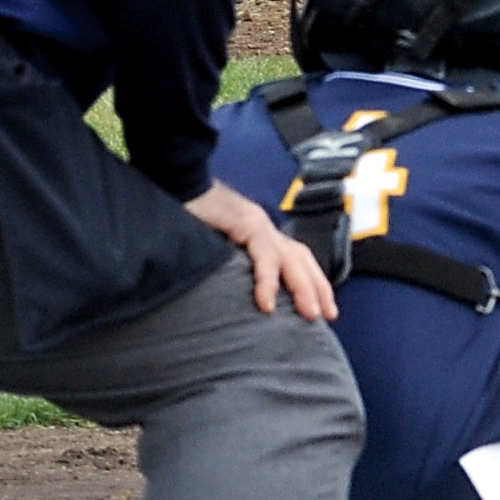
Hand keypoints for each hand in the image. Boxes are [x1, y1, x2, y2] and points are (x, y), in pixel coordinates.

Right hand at [183, 179, 336, 322]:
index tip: (322, 310)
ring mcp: (256, 222)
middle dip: (317, 287)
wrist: (173, 182)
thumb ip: (228, 270)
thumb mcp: (213, 250)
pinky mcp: (245, 221)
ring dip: (304, 286)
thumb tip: (234, 304)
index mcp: (258, 234)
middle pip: (301, 257)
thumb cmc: (187, 217)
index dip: (311, 283)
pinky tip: (267, 303)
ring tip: (309, 314)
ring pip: (291, 257)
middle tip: (326, 316)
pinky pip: (264, 253)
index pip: (294, 258)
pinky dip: (268, 279)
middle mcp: (262, 228)